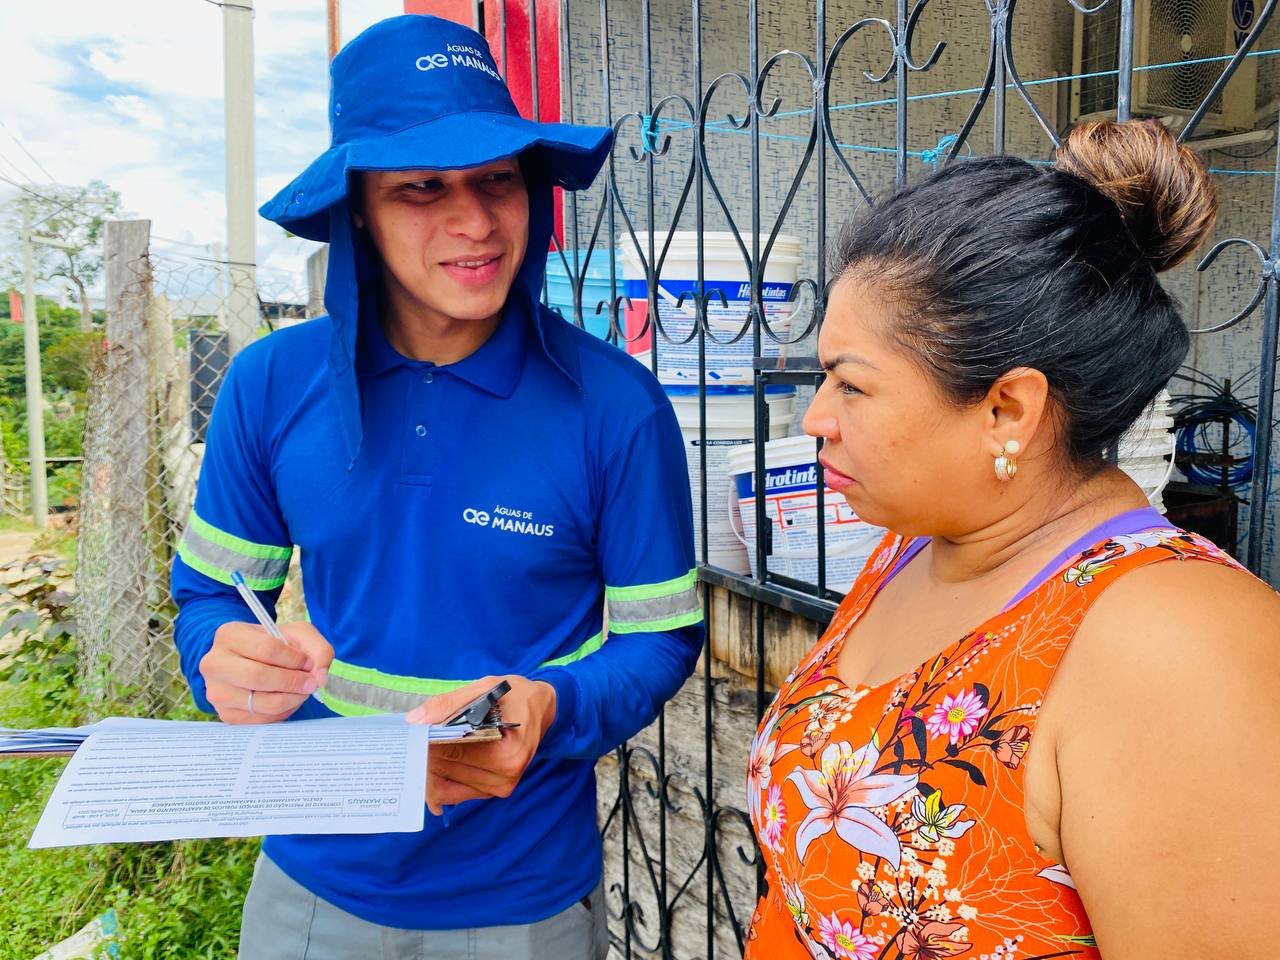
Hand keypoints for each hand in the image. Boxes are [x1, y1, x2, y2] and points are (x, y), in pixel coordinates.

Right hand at [200, 621, 333, 724]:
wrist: (251, 661)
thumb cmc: (275, 645)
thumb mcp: (298, 635)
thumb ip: (318, 648)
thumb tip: (320, 677)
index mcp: (229, 635)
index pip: (266, 648)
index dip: (294, 659)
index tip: (308, 663)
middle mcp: (214, 663)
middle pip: (257, 677)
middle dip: (292, 682)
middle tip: (311, 683)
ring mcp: (215, 691)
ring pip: (259, 702)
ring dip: (290, 699)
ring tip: (301, 691)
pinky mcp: (224, 714)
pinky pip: (259, 719)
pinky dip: (281, 712)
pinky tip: (287, 700)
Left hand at [407, 675, 556, 815]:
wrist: (541, 708)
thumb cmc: (514, 696)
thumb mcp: (485, 688)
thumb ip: (449, 703)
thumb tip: (414, 721)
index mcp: (507, 754)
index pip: (452, 751)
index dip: (427, 740)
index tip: (412, 731)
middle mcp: (504, 778)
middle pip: (447, 768)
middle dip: (426, 751)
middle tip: (414, 735)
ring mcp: (499, 788)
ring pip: (445, 784)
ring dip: (430, 765)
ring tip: (425, 744)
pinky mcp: (492, 792)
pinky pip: (453, 793)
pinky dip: (439, 779)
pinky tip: (433, 763)